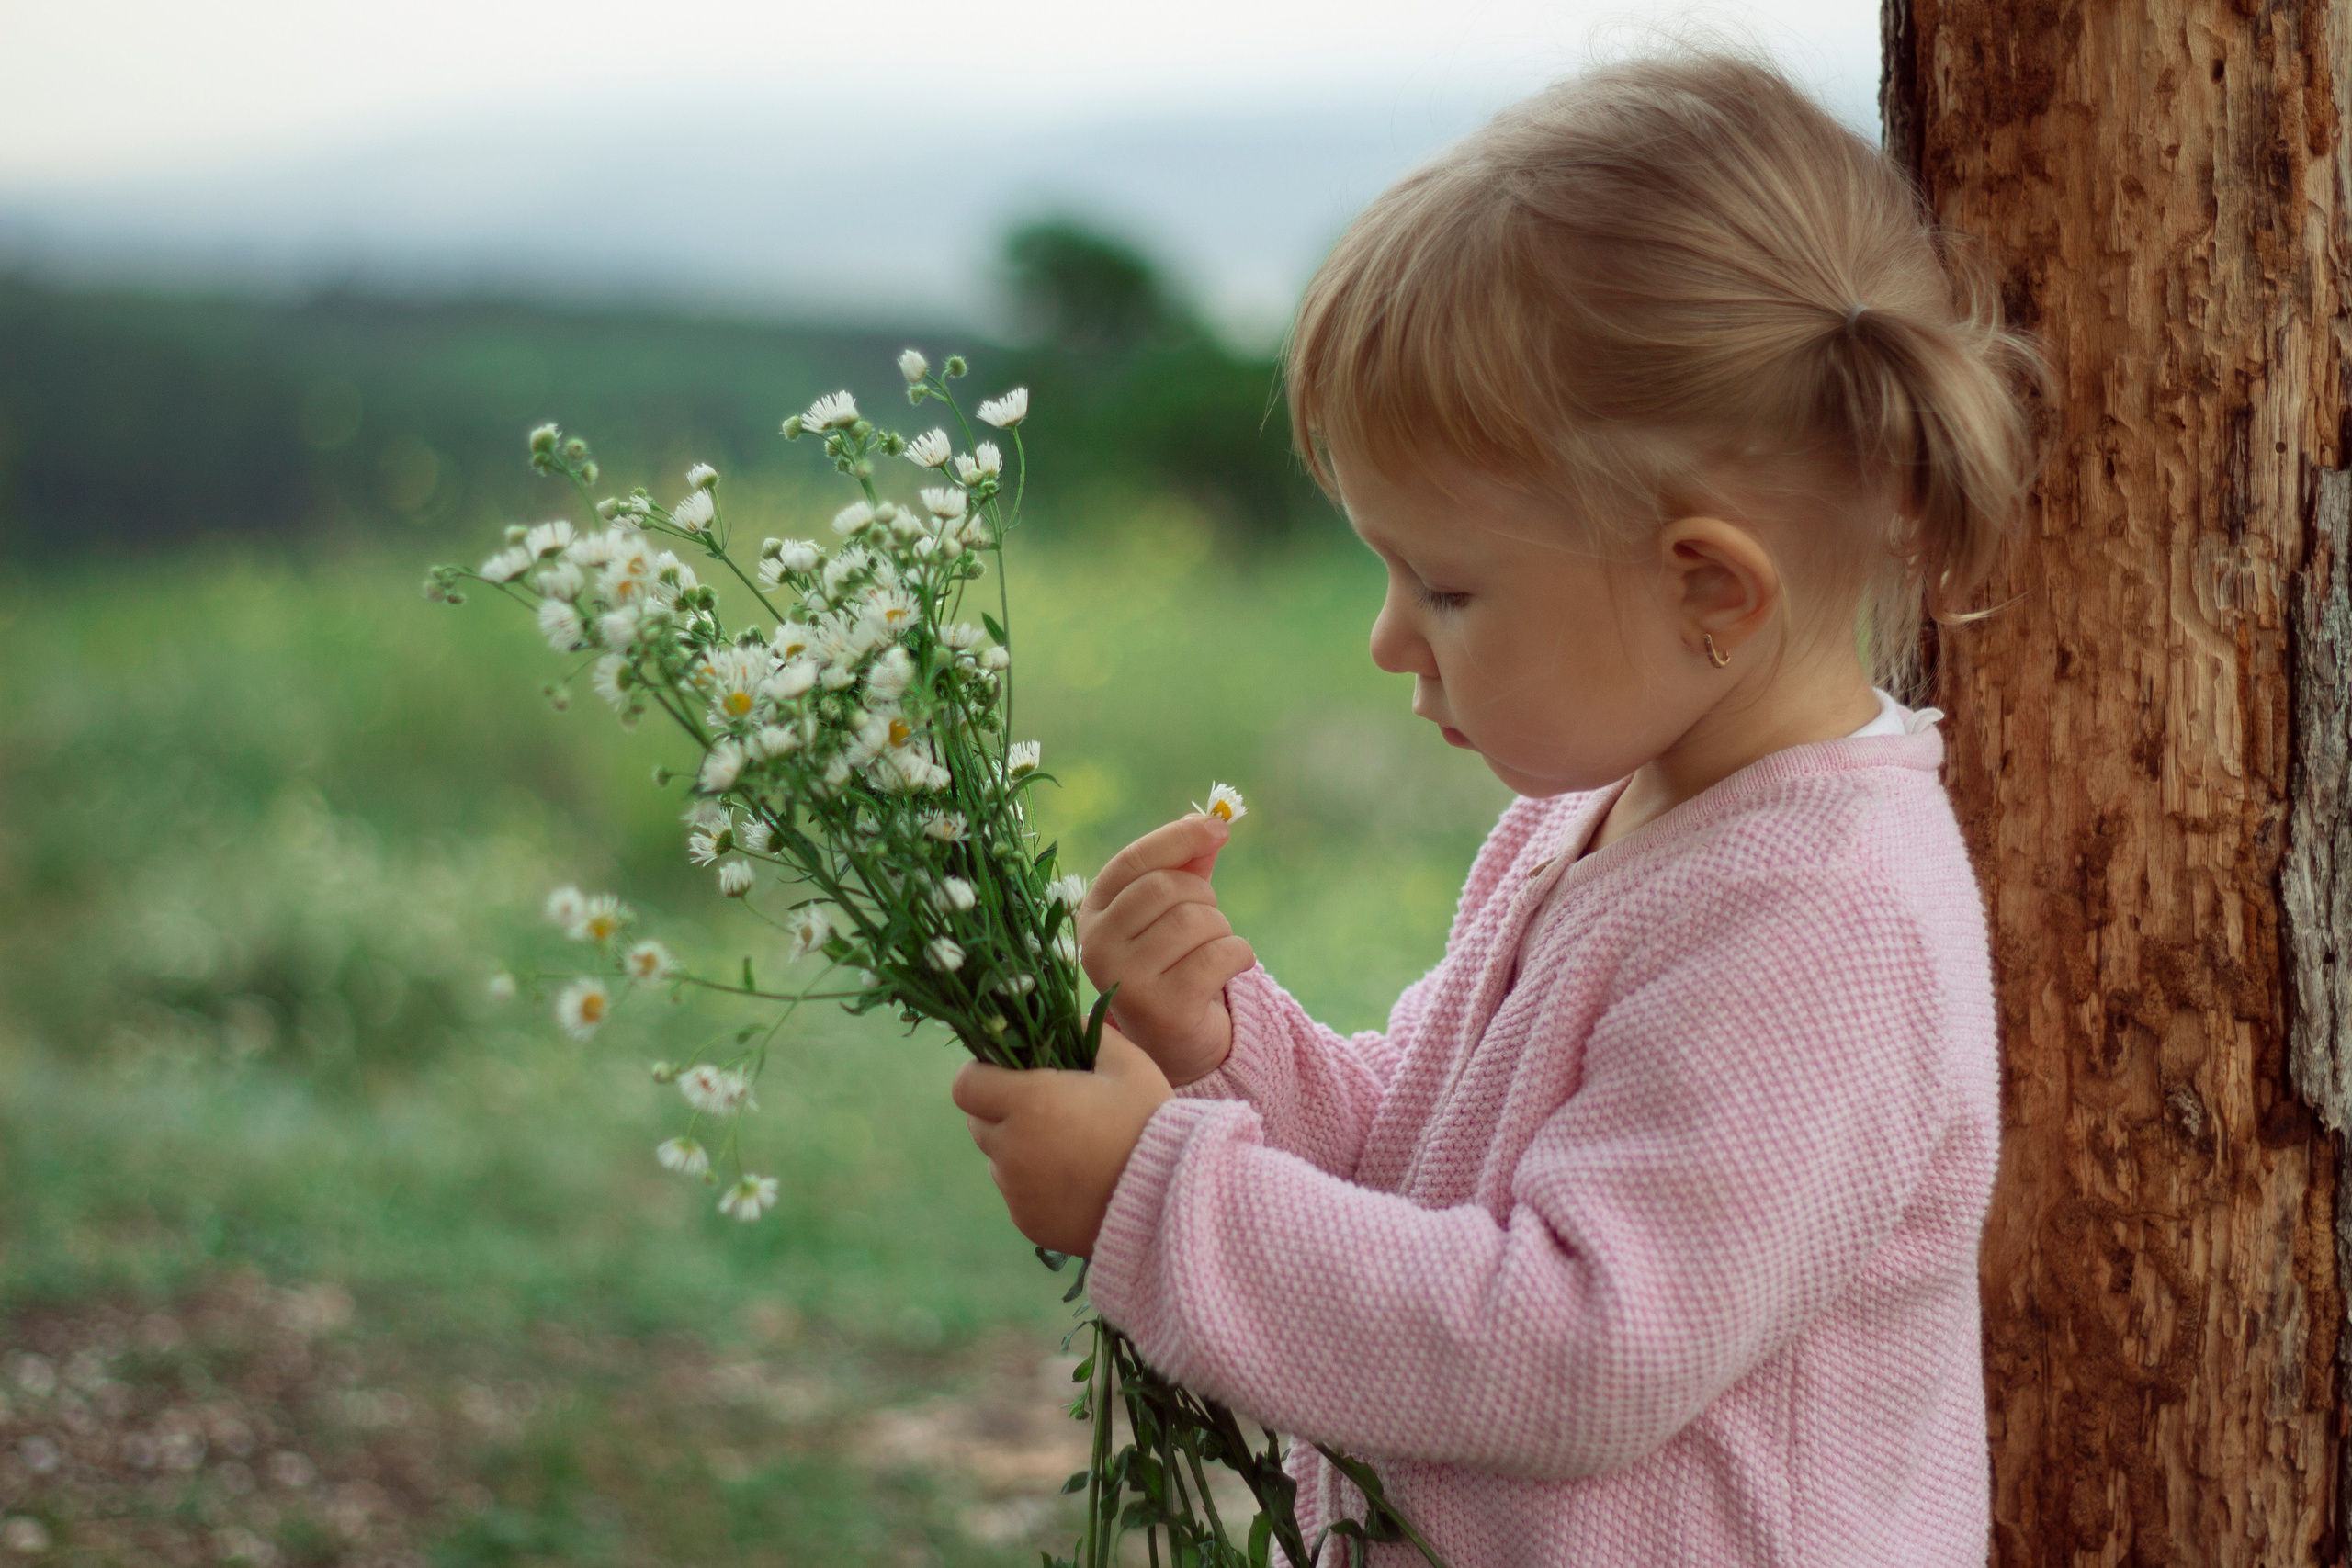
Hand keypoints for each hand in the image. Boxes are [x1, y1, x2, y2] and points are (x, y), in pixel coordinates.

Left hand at [951, 1027, 1172, 1256]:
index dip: (982, 1075)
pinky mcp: (1027, 1222)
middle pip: (978, 1123)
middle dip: (1001, 1112)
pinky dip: (1033, 1185)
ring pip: (998, 1160)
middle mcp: (1012, 1148)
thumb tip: (1067, 1019)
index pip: (966, 1085)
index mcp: (1029, 1102)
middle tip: (1045, 1109)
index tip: (1008, 1074)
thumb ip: (1089, 1033)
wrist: (1171, 1198)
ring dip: (1018, 1150)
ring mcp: (1016, 1190)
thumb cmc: (1150, 1123)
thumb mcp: (1128, 1064)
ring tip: (1067, 1149)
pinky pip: (1016, 1194)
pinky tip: (1074, 1181)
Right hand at [1076, 815, 1256, 1086]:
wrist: (1177, 1041)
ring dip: (1222, 930)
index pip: (1134, 861)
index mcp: (1093, 914)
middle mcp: (1097, 948)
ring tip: (1214, 950)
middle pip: (1166, 888)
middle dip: (1204, 897)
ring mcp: (1125, 981)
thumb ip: (1186, 863)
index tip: (1218, 829)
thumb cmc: (1174, 962)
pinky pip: (1218, 955)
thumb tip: (1212, 821)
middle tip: (1209, 922)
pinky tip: (1232, 967)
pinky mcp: (1163, 1009)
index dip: (1179, 838)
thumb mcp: (1172, 909)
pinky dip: (1239, 954)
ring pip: (1195, 920)